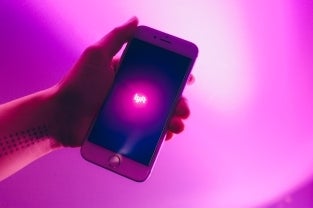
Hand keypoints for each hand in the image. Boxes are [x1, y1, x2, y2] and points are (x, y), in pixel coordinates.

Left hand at [52, 17, 190, 146]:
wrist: (61, 117)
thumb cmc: (77, 84)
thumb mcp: (96, 55)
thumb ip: (117, 38)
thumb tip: (136, 20)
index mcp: (129, 74)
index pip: (157, 73)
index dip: (175, 75)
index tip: (188, 79)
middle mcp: (132, 93)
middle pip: (163, 96)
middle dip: (179, 102)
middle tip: (184, 108)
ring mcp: (130, 113)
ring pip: (160, 116)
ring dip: (174, 119)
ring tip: (178, 124)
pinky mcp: (126, 130)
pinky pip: (148, 133)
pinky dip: (160, 135)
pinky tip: (165, 136)